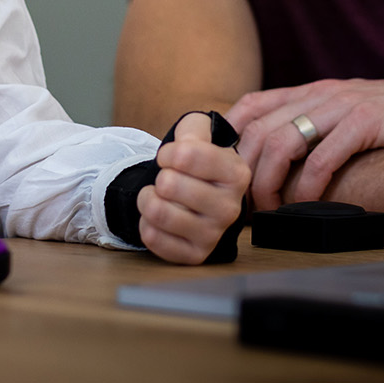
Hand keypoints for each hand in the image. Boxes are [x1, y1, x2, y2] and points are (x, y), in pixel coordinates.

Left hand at [137, 112, 251, 263]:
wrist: (193, 198)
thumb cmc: (196, 166)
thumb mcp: (199, 137)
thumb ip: (195, 128)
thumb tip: (186, 144)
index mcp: (237, 174)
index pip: (187, 155)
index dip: (169, 153)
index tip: (169, 157)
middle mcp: (231, 207)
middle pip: (169, 184)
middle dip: (159, 177)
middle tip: (167, 181)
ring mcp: (214, 234)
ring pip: (159, 212)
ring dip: (147, 200)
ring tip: (157, 197)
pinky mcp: (195, 255)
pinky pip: (153, 237)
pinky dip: (146, 224)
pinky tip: (158, 219)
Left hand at [228, 78, 383, 210]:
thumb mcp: (354, 111)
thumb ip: (321, 124)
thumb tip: (283, 160)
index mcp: (316, 90)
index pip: (251, 105)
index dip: (228, 140)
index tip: (224, 176)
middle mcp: (324, 92)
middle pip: (258, 128)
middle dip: (242, 172)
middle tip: (243, 205)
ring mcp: (345, 105)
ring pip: (281, 142)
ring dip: (268, 183)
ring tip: (269, 211)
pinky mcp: (367, 122)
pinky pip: (322, 157)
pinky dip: (306, 187)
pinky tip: (305, 207)